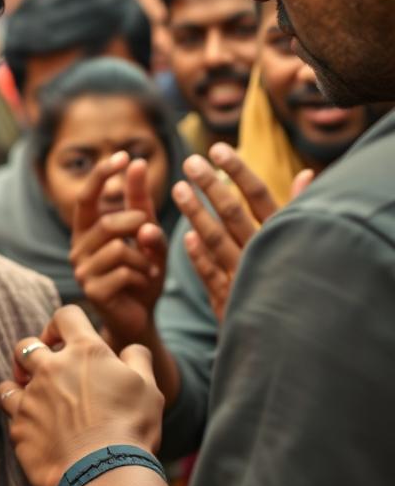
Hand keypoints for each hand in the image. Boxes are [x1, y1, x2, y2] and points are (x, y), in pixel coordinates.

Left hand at [0, 306, 163, 485]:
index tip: (65, 338)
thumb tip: (129, 350)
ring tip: (32, 399)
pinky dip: (19, 418)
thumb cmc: (131, 428)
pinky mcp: (19, 427)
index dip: (63, 323)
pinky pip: (10, 415)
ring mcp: (31, 398)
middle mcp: (51, 369)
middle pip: (26, 345)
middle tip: (46, 372)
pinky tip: (35, 430)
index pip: (66, 315)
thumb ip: (137, 359)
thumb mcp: (148, 387)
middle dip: (33, 353)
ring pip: (9, 381)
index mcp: (84, 353)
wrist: (104, 474)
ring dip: (18, 386)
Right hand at [70, 152, 166, 347]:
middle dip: (136, 225)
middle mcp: (78, 248)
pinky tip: (145, 283)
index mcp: (87, 232)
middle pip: (107, 224)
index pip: (86, 198)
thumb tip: (136, 166)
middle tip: (153, 234)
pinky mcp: (93, 291)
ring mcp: (82, 271)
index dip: (101, 175)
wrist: (139, 319)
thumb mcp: (148, 237)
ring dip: (145, 257)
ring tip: (151, 268)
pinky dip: (144, 274)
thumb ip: (143, 206)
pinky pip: (124, 271)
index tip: (123, 155)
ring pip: (119, 248)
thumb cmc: (142, 275)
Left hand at [173, 144, 313, 320]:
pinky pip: (212, 276)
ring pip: (217, 240)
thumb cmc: (292, 279)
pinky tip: (186, 238)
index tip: (217, 149)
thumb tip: (306, 172)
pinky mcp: (230, 302)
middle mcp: (265, 253)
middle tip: (189, 162)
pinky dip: (200, 257)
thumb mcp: (301, 243)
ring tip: (177, 188)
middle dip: (211, 186)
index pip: (258, 196)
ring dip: (196, 213)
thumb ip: (298, 209)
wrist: (289, 336)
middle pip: (233, 213)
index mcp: (281, 235)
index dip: (238, 171)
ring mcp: (246, 277)